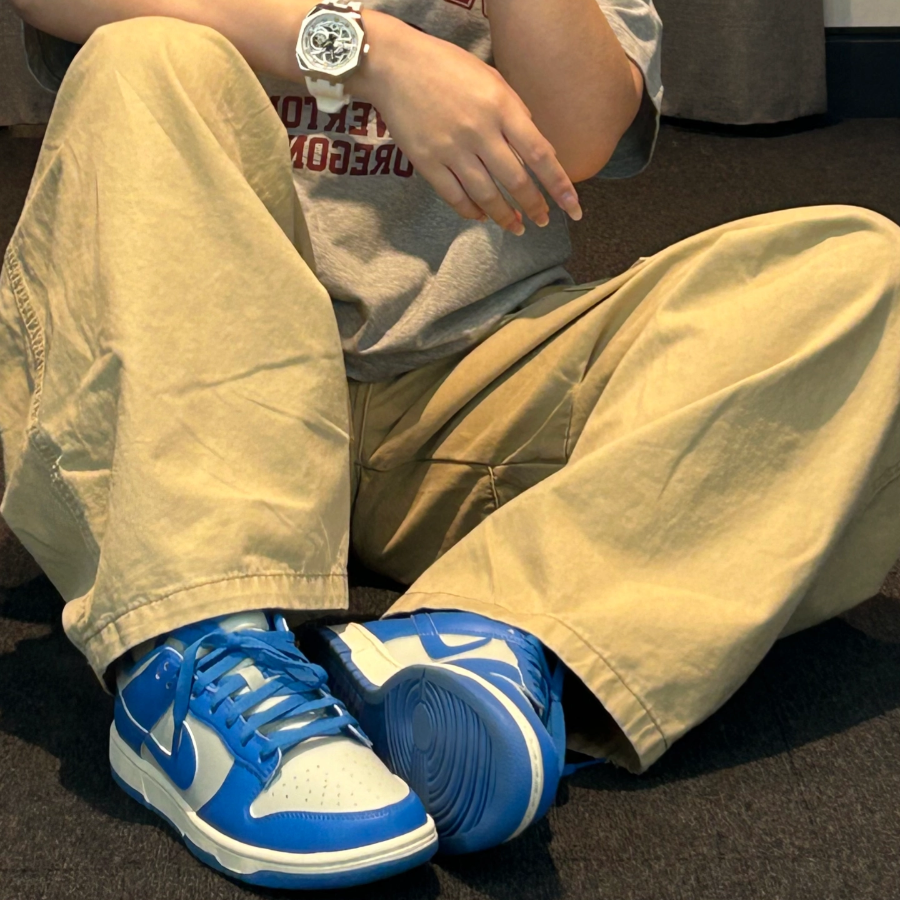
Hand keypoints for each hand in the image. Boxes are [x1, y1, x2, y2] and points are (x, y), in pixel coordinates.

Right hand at [360, 19, 582, 234]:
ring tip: (516, 228)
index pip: (540, 154)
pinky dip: (471, 212)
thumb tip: (535, 148)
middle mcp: (480, 131)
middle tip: (543, 221)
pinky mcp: (427, 163)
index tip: (573, 207)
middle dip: (534, 206)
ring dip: (504, 216)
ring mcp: (452, 149)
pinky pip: (455, 197)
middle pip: (516, 180)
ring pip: (486, 195)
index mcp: (501, 107)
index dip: (559, 185)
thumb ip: (515, 112)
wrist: (394, 65)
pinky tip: (481, 216)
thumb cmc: (446, 67)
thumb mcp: (491, 79)